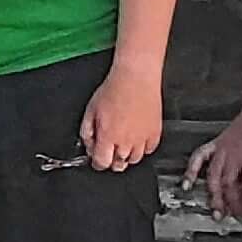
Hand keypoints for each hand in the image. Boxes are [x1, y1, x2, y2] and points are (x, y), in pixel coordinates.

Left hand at [82, 55, 163, 174]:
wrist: (136, 77)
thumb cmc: (115, 89)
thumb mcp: (90, 110)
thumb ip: (86, 133)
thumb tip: (89, 146)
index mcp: (108, 137)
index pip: (101, 163)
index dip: (97, 161)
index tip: (97, 156)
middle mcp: (126, 142)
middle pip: (118, 165)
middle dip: (111, 159)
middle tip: (109, 147)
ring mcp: (143, 139)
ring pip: (134, 160)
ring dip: (127, 155)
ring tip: (123, 141)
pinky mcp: (155, 133)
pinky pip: (149, 150)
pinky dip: (143, 147)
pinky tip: (137, 137)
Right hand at [193, 98, 241, 222]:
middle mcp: (236, 155)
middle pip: (230, 184)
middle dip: (232, 204)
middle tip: (234, 217)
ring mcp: (223, 150)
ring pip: (215, 177)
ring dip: (215, 196)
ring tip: (216, 211)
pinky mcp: (214, 144)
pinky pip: (199, 158)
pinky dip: (191, 172)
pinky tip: (187, 184)